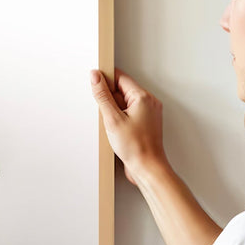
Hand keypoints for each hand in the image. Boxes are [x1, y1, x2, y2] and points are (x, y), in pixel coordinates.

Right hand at [90, 68, 167, 185]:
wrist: (147, 168)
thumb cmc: (136, 147)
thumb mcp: (112, 119)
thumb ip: (103, 95)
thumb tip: (96, 76)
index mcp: (143, 97)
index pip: (121, 77)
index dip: (106, 80)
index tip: (95, 84)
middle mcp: (149, 102)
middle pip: (122, 90)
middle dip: (110, 100)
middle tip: (106, 115)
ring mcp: (148, 113)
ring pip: (125, 103)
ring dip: (114, 111)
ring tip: (114, 126)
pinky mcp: (145, 123)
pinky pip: (129, 113)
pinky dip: (120, 119)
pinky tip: (117, 131)